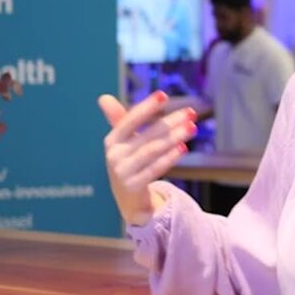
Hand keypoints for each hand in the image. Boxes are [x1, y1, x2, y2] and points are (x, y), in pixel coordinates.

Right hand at [98, 91, 197, 225]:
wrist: (127, 199)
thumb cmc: (129, 162)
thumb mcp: (123, 142)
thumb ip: (119, 119)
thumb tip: (103, 97)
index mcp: (112, 140)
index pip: (130, 120)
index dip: (146, 107)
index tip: (163, 95)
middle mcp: (115, 155)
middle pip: (147, 135)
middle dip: (171, 122)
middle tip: (191, 112)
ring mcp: (123, 172)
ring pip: (153, 151)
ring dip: (174, 137)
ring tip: (192, 127)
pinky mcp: (134, 186)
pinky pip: (155, 169)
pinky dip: (170, 157)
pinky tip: (183, 147)